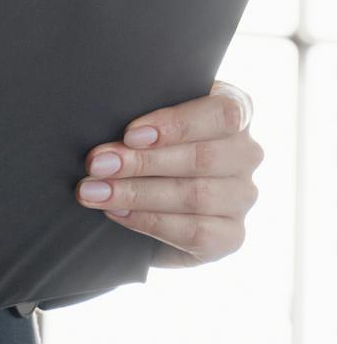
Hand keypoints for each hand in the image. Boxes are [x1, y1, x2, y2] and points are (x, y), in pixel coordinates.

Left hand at [74, 80, 263, 266]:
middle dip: (142, 162)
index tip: (130, 134)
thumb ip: (145, 117)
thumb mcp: (151, 118)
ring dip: (138, 194)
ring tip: (96, 191)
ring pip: (196, 196)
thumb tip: (111, 138)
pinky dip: (150, 222)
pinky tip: (118, 213)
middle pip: (203, 158)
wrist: (150, 195)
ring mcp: (243, 196)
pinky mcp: (233, 235)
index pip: (223, 114)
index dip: (177, 125)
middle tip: (97, 165)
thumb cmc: (149, 140)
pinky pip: (196, 232)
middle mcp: (247, 152)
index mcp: (235, 109)